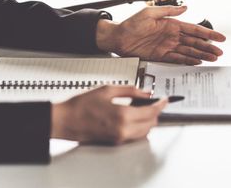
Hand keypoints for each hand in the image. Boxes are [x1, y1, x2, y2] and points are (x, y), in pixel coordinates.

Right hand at [51, 86, 166, 143]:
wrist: (64, 121)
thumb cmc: (81, 105)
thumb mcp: (107, 90)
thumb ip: (130, 90)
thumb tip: (146, 92)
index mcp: (123, 115)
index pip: (151, 112)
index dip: (161, 104)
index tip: (165, 99)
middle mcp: (123, 129)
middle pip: (151, 123)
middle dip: (156, 112)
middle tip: (155, 102)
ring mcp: (119, 137)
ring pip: (145, 131)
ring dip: (149, 120)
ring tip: (144, 107)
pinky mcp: (115, 141)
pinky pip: (135, 136)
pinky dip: (140, 127)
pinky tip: (135, 116)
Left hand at [95, 6, 225, 64]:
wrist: (117, 38)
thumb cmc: (130, 24)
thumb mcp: (149, 12)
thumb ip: (168, 11)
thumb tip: (185, 7)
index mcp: (171, 24)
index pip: (194, 29)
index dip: (208, 33)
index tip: (220, 37)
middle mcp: (172, 36)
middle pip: (195, 42)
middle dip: (208, 47)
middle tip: (219, 52)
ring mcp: (168, 46)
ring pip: (189, 51)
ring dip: (201, 55)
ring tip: (212, 58)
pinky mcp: (161, 56)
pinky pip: (178, 59)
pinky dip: (188, 61)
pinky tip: (197, 62)